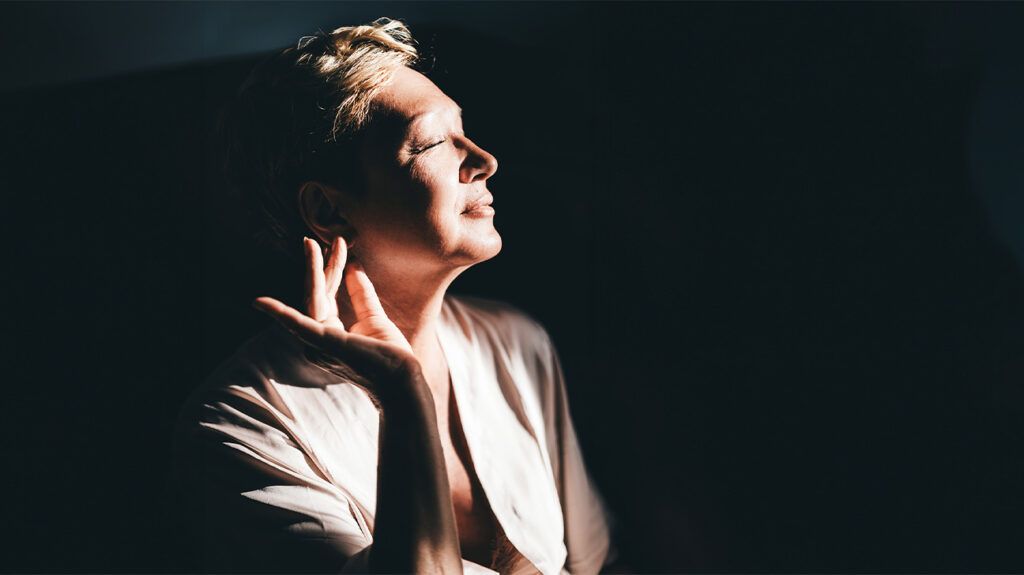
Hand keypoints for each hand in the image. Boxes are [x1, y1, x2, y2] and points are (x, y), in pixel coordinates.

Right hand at [253, 236, 421, 403]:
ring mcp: (319, 342)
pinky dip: (280, 314)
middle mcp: (318, 338)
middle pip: (317, 293)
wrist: (401, 380)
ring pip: (312, 298)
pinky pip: (299, 326)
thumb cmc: (389, 356)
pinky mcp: (324, 343)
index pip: (327, 294)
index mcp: (329, 331)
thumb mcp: (374, 317)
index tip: (339, 243)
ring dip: (312, 270)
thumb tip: (355, 265)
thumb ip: (361, 293)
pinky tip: (261, 302)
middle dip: (318, 263)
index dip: (332, 267)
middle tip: (313, 237)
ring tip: (310, 244)